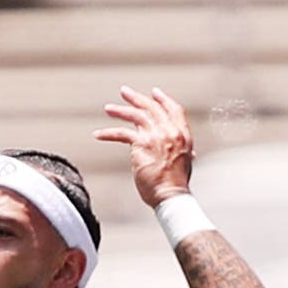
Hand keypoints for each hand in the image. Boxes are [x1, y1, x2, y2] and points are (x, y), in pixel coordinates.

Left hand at [95, 85, 194, 209]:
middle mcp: (170, 131)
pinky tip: (98, 134)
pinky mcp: (141, 143)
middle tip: (125, 92)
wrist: (170, 195)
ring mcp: (155, 136)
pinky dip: (108, 133)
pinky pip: (121, 133)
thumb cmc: (176, 185)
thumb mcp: (185, 163)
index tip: (155, 93)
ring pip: (135, 115)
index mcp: (183, 135)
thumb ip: (183, 152)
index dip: (163, 100)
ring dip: (120, 110)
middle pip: (152, 108)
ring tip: (109, 109)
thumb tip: (189, 154)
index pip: (174, 110)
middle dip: (137, 98)